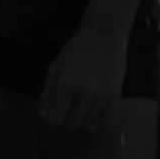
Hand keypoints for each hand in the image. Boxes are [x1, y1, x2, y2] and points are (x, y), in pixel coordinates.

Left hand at [39, 15, 128, 134]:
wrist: (105, 34)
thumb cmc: (77, 48)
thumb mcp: (56, 66)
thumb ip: (48, 90)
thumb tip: (43, 115)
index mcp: (64, 85)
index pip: (55, 117)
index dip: (53, 121)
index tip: (55, 119)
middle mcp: (82, 94)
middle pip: (73, 124)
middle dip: (69, 121)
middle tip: (71, 113)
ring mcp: (101, 96)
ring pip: (90, 125)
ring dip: (85, 122)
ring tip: (86, 113)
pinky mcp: (116, 95)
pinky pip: (110, 120)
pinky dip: (104, 124)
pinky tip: (100, 118)